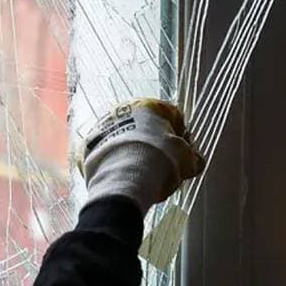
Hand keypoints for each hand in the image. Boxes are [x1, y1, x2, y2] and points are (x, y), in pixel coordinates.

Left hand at [76, 98, 204, 213]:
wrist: (122, 180)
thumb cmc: (158, 164)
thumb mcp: (186, 162)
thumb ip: (193, 159)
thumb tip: (196, 162)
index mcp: (150, 105)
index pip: (172, 117)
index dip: (182, 137)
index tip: (183, 154)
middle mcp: (123, 109)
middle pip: (145, 127)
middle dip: (154, 144)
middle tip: (162, 165)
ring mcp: (103, 126)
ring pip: (124, 138)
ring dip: (133, 151)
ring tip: (142, 174)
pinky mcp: (89, 144)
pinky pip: (107, 151)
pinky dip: (115, 161)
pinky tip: (124, 176)